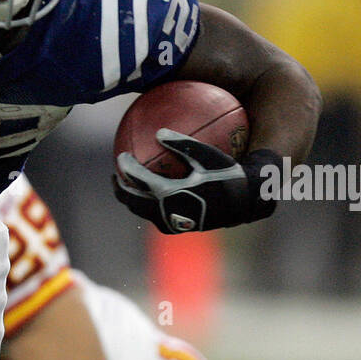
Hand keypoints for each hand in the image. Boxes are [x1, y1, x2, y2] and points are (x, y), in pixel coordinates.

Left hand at [113, 129, 278, 233]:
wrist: (244, 204)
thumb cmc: (227, 175)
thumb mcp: (207, 156)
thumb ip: (182, 144)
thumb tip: (158, 131)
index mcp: (168, 195)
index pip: (138, 180)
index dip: (125, 168)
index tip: (120, 156)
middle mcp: (165, 213)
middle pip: (132, 202)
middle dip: (120, 189)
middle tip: (115, 175)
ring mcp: (170, 223)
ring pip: (142, 211)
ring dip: (132, 199)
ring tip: (128, 186)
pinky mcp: (177, 228)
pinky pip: (155, 214)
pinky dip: (148, 203)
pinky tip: (153, 192)